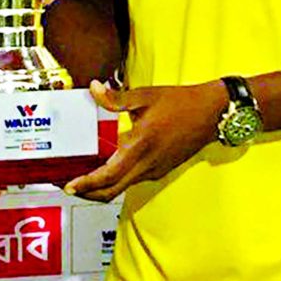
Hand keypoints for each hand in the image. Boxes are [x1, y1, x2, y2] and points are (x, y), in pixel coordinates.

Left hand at [63, 79, 226, 201]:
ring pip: (122, 188)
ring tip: (83, 178)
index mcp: (140, 146)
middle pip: (112, 190)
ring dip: (101, 188)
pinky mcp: (160, 169)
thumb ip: (116, 97)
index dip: (86, 184)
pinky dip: (116, 180)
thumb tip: (93, 88)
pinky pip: (133, 180)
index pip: (108, 176)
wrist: (211, 113)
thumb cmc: (179, 102)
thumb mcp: (145, 96)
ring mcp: (155, 170)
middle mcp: (147, 164)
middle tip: (69, 186)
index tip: (70, 186)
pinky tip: (108, 167)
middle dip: (88, 193)